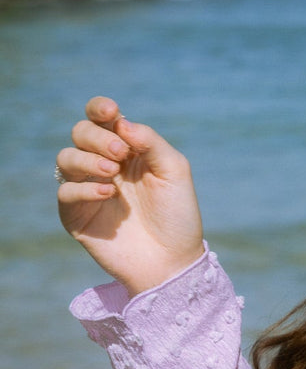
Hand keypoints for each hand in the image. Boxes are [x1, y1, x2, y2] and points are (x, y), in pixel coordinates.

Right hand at [57, 97, 204, 295]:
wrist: (173, 260)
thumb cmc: (177, 215)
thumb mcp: (174, 171)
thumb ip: (151, 141)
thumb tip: (122, 121)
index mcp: (126, 150)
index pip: (102, 118)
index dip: (99, 108)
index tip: (111, 111)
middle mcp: (103, 165)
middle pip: (80, 133)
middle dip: (97, 137)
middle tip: (121, 155)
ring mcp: (87, 189)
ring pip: (65, 158)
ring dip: (87, 159)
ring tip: (112, 173)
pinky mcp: (76, 215)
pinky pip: (65, 192)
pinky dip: (84, 189)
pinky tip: (109, 194)